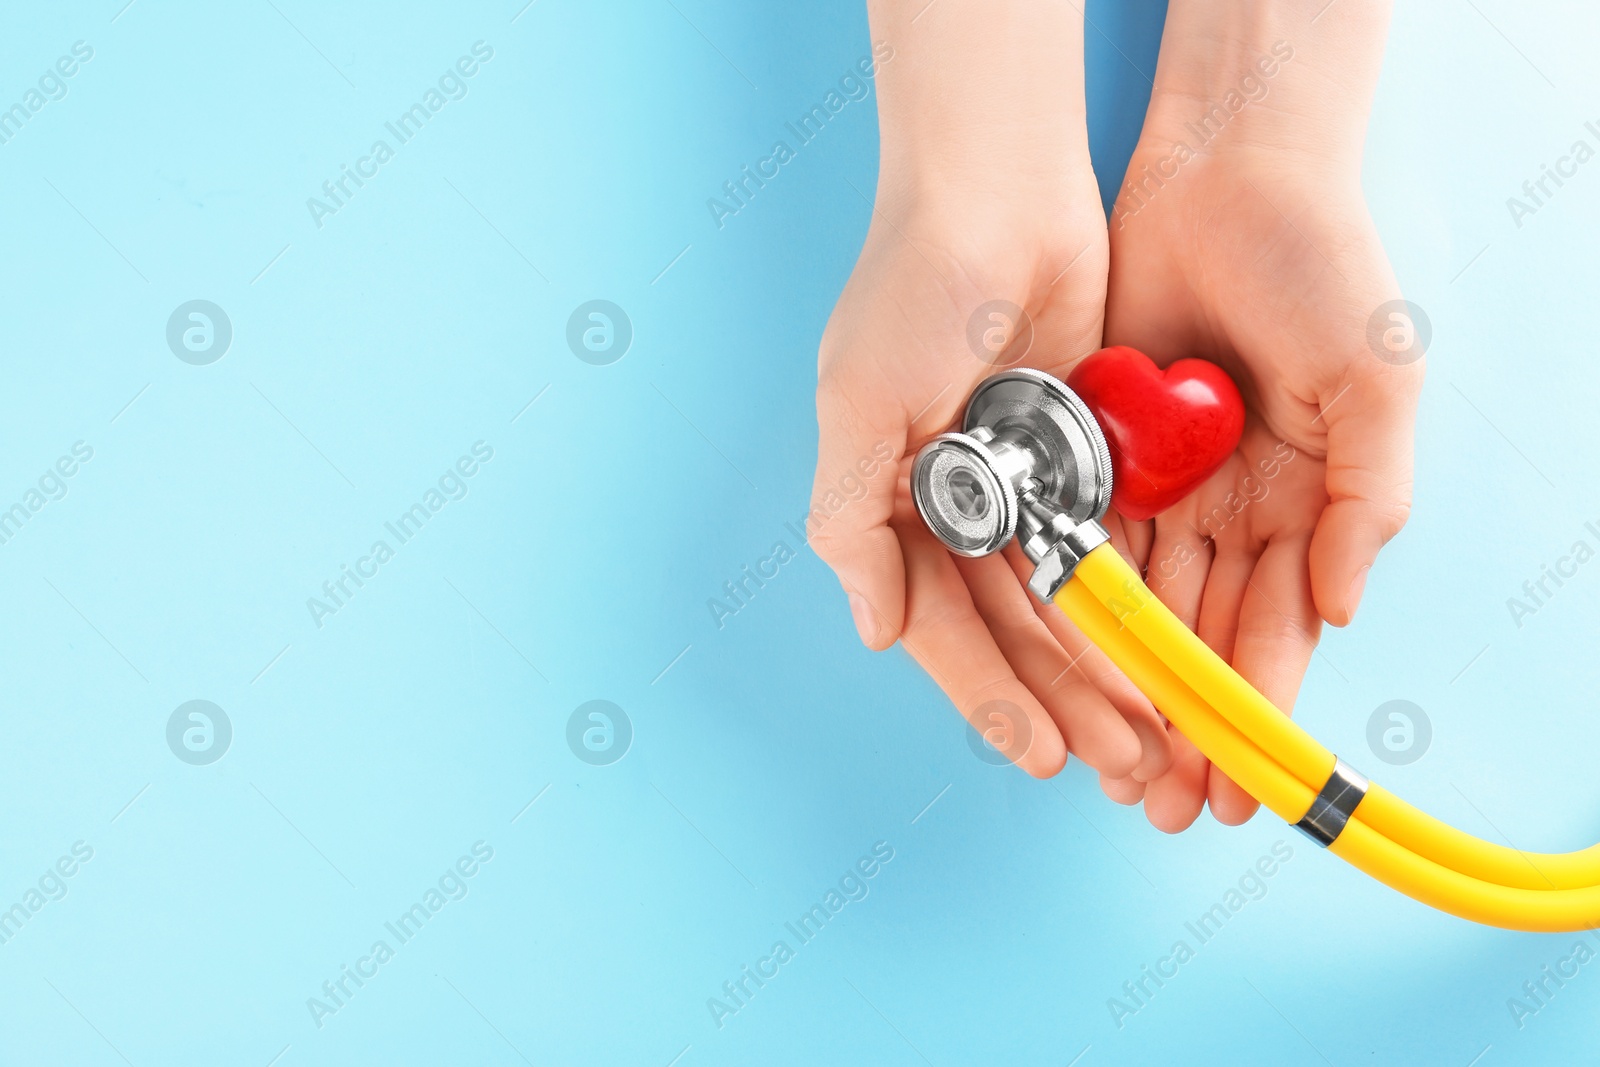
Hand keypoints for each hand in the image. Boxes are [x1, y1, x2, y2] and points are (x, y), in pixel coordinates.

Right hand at [810, 1, 1172, 781]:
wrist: (1002, 184)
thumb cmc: (918, 287)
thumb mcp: (858, 405)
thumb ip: (853, 523)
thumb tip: (872, 634)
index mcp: (890, 504)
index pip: (942, 626)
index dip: (990, 694)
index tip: (1037, 754)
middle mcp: (953, 506)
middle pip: (1012, 629)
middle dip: (1062, 701)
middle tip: (1116, 766)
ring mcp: (1019, 484)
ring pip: (1066, 604)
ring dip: (1105, 670)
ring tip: (1150, 735)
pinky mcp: (1080, 456)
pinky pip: (1109, 548)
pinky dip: (1131, 605)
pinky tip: (1162, 655)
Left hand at [1096, 0, 1421, 829]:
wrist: (1229, 174)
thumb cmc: (1322, 270)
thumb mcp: (1375, 385)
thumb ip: (1369, 502)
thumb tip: (1344, 612)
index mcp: (1305, 506)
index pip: (1276, 632)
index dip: (1254, 711)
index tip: (1238, 790)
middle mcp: (1232, 510)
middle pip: (1198, 639)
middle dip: (1179, 724)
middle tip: (1158, 805)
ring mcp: (1163, 485)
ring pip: (1136, 610)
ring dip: (1120, 688)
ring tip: (1105, 765)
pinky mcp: (1099, 450)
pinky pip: (1082, 540)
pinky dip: (1073, 607)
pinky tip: (1060, 671)